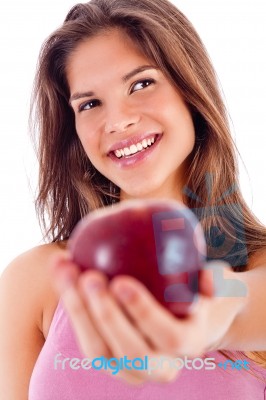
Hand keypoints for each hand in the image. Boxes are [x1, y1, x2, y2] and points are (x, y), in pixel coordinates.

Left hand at [50, 252, 245, 384]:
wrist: (176, 320)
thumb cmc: (188, 295)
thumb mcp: (205, 286)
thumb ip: (209, 279)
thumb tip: (207, 277)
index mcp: (188, 345)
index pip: (168, 336)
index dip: (143, 312)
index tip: (122, 282)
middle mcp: (159, 366)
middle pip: (128, 350)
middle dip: (105, 313)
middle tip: (89, 276)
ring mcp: (129, 368)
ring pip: (98, 350)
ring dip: (78, 310)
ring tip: (65, 271)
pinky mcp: (106, 359)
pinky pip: (85, 338)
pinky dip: (71, 306)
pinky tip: (62, 273)